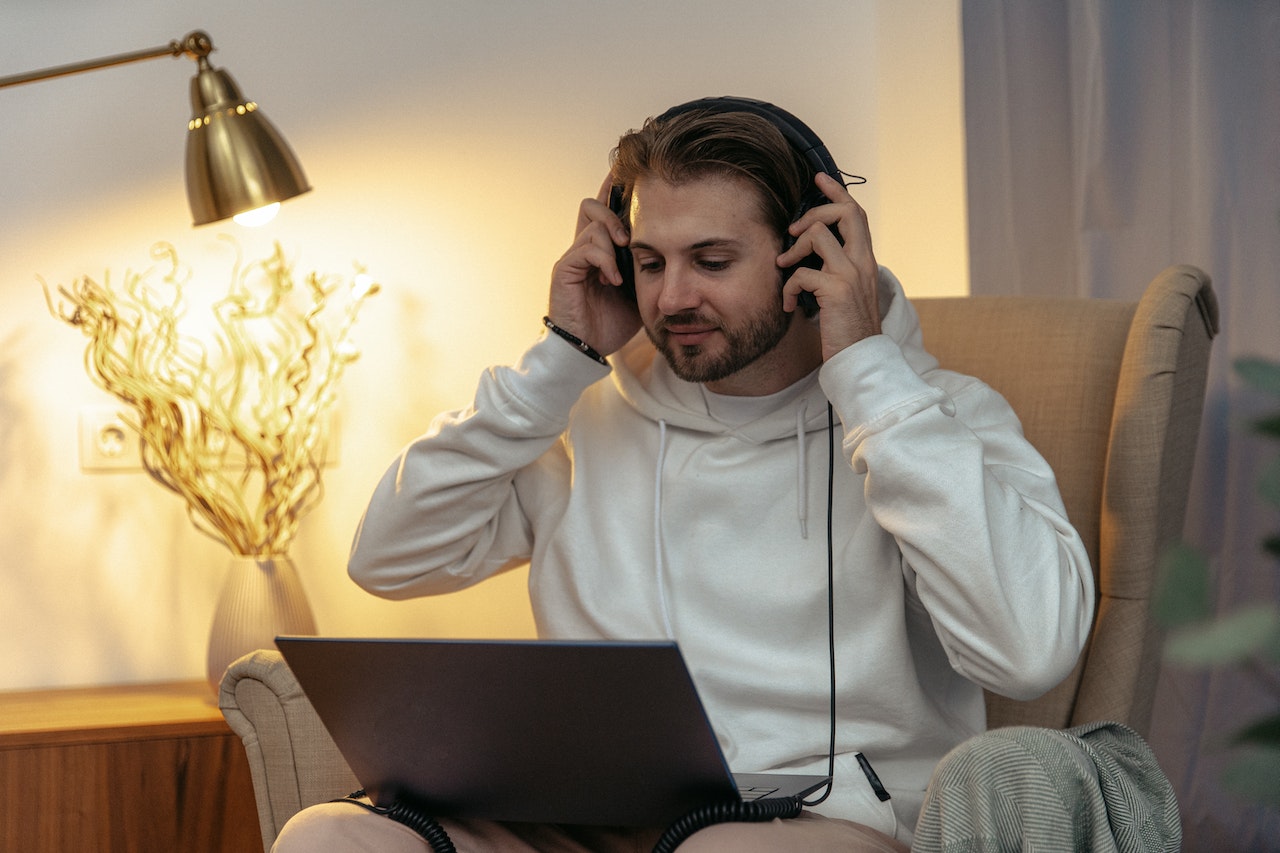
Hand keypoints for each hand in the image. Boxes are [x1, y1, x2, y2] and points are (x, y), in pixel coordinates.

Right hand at [546, 176, 641, 356]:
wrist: (589, 348)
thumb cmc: (613, 322)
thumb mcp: (640, 288)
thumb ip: (648, 264)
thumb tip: (674, 245)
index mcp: (601, 250)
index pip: (605, 209)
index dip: (614, 189)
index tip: (630, 171)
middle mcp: (584, 247)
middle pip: (593, 204)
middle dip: (614, 209)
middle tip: (631, 234)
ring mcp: (573, 257)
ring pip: (593, 222)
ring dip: (613, 238)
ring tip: (623, 263)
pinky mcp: (565, 269)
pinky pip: (586, 247)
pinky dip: (604, 260)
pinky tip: (613, 280)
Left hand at [776, 172, 881, 359]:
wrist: (861, 360)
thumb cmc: (849, 330)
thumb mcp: (846, 294)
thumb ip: (835, 270)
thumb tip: (811, 253)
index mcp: (865, 261)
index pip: (857, 214)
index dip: (838, 192)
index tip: (820, 178)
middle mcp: (862, 262)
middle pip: (845, 212)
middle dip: (815, 210)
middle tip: (793, 230)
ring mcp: (851, 274)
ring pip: (819, 233)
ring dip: (794, 249)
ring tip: (784, 268)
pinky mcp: (836, 290)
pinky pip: (801, 273)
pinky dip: (787, 288)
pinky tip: (787, 305)